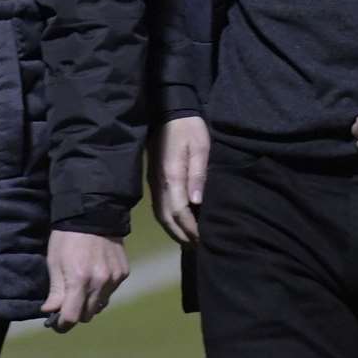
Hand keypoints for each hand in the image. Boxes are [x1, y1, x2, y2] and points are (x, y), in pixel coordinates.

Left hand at [40, 231, 127, 331]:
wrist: (94, 212)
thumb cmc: (67, 237)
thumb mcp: (54, 262)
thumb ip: (55, 291)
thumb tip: (50, 312)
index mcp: (79, 280)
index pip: (72, 317)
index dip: (62, 325)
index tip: (56, 324)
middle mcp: (100, 282)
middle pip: (88, 315)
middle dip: (76, 313)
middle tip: (67, 304)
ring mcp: (114, 278)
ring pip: (101, 305)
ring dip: (90, 303)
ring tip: (81, 287)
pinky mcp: (123, 272)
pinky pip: (111, 292)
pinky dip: (102, 290)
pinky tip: (95, 276)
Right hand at [149, 116, 208, 245]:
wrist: (169, 111)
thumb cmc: (189, 129)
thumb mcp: (200, 148)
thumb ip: (198, 174)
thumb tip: (196, 203)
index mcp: (171, 176)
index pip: (178, 211)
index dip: (190, 228)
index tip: (203, 239)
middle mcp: (159, 183)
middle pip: (167, 218)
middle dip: (182, 235)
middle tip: (198, 247)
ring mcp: (154, 182)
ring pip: (160, 215)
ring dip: (174, 230)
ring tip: (189, 241)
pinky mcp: (154, 179)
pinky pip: (159, 207)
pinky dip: (168, 220)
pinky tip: (178, 224)